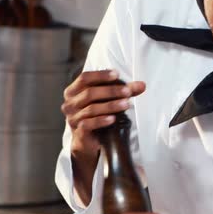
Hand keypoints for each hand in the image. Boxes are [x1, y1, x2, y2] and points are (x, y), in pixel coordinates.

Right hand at [60, 69, 145, 204]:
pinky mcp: (78, 131)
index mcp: (73, 91)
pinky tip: (113, 119)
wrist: (87, 138)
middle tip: (128, 91)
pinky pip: (89, 124)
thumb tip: (142, 85)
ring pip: (91, 109)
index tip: (117, 75)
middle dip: (111, 91)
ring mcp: (72, 118)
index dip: (100, 75)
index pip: (84, 78)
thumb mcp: (108, 99)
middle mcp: (70, 103)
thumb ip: (124, 90)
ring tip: (127, 104)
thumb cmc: (97, 113)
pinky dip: (102, 120)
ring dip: (111, 105)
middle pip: (89, 93)